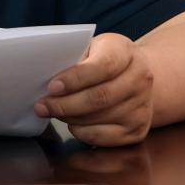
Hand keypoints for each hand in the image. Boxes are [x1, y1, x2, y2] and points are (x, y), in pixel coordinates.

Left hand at [35, 33, 153, 146]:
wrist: (136, 75)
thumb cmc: (104, 58)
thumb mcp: (92, 47)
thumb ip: (74, 58)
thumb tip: (44, 77)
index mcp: (126, 52)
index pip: (102, 67)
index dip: (75, 79)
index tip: (52, 87)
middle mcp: (140, 79)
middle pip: (100, 97)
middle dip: (65, 104)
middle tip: (42, 106)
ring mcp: (142, 106)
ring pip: (99, 118)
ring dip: (70, 118)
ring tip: (53, 111)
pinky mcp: (138, 129)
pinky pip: (103, 137)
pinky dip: (81, 132)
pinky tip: (72, 122)